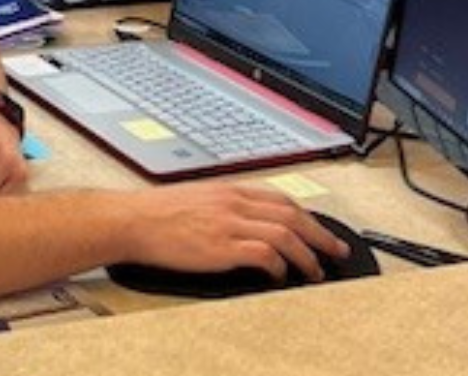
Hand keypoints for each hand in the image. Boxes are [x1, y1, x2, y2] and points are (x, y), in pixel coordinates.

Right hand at [126, 183, 349, 281]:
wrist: (131, 219)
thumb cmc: (155, 213)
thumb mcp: (196, 200)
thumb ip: (224, 208)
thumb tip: (244, 226)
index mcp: (229, 190)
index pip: (281, 199)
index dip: (307, 216)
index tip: (319, 230)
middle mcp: (234, 203)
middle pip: (292, 214)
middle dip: (321, 234)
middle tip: (336, 251)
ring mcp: (229, 223)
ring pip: (286, 234)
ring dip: (307, 255)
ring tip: (316, 272)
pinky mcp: (221, 245)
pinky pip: (264, 253)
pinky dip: (279, 265)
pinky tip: (280, 276)